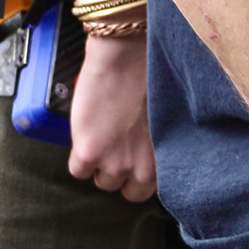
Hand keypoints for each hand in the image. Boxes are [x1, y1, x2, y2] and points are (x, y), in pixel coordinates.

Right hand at [65, 32, 156, 201]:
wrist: (131, 57)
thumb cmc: (154, 79)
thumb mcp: (166, 121)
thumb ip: (158, 145)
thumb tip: (150, 154)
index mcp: (169, 159)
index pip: (153, 188)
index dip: (141, 175)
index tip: (137, 164)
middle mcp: (145, 168)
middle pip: (128, 192)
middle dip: (121, 174)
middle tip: (116, 151)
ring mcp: (116, 163)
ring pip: (102, 182)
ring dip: (99, 165)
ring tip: (102, 140)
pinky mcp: (90, 153)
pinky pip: (78, 171)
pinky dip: (78, 157)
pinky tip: (86, 137)